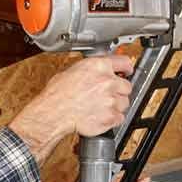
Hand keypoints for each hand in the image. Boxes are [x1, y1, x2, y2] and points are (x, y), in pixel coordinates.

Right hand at [9, 54, 133, 163]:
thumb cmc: (58, 94)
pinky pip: (120, 118)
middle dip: (119, 90)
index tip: (127, 71)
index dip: (126, 68)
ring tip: (102, 107)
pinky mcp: (111, 117)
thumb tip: (95, 70)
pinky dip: (113, 119)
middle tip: (108, 94)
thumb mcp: (72, 71)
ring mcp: (111, 100)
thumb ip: (91, 70)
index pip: (125, 62)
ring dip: (117, 105)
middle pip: (127, 86)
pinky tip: (102, 117)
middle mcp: (109, 82)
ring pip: (125, 103)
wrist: (54, 113)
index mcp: (100, 66)